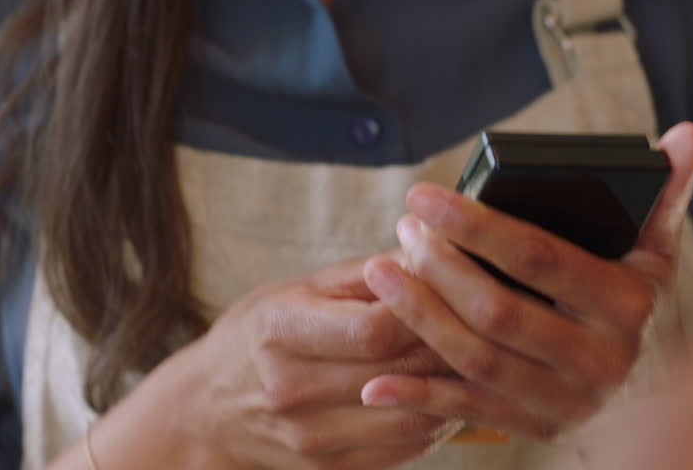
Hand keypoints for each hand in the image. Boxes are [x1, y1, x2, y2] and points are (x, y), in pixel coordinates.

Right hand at [174, 252, 457, 468]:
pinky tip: (452, 393)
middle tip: (488, 317)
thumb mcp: (297, 288)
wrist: (204, 412)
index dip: (429, 305)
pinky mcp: (330, 469)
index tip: (458, 283)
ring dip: (456, 386)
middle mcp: (293, 388)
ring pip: (414, 415)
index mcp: (281, 331)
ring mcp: (311, 437)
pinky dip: (438, 419)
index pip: (376, 327)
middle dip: (455, 341)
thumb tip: (432, 245)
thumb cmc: (258, 335)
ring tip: (479, 355)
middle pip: (402, 369)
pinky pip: (406, 448)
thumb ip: (367, 272)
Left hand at [359, 123, 692, 438]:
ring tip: (380, 274)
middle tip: (402, 230)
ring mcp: (568, 402)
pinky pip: (470, 414)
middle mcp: (601, 359)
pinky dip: (420, 397)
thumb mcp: (661, 253)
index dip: (477, 226)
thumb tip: (686, 134)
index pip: (540, 258)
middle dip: (439, 268)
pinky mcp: (539, 429)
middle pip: (499, 310)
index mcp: (628, 304)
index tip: (425, 196)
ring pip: (477, 360)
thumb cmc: (646, 310)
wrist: (662, 401)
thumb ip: (667, 193)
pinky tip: (376, 380)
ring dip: (419, 317)